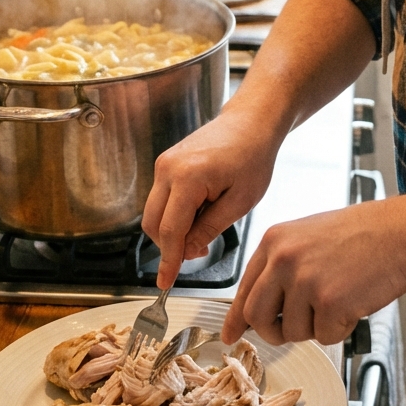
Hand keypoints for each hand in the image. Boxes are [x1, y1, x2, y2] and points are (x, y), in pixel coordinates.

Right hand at [142, 105, 279, 288]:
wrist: (250, 122)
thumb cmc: (253, 156)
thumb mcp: (240, 201)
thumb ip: (210, 228)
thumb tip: (188, 252)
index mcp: (188, 178)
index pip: (170, 231)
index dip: (169, 261)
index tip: (165, 283)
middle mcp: (168, 169)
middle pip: (153, 223)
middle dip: (170, 246)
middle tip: (199, 252)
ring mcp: (164, 163)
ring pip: (154, 212)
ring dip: (172, 229)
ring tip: (206, 226)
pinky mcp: (166, 162)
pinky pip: (161, 198)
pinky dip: (174, 213)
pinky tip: (200, 211)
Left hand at [221, 199, 405, 345]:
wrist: (400, 233)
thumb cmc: (361, 235)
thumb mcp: (307, 237)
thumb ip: (280, 266)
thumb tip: (259, 306)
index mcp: (274, 241)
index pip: (244, 288)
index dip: (236, 317)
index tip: (231, 333)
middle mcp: (283, 259)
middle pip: (257, 316)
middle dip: (272, 332)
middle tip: (287, 331)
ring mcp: (305, 281)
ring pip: (292, 331)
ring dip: (314, 327)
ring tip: (338, 299)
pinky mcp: (329, 303)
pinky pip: (324, 336)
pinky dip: (340, 328)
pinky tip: (353, 303)